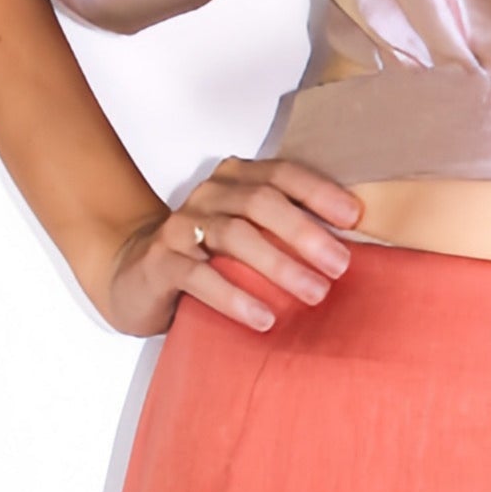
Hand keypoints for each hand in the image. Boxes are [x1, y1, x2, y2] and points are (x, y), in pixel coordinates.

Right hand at [91, 156, 362, 335]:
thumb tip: (352, 252)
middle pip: (261, 202)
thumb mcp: (248, 235)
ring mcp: (182, 227)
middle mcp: (209, 195)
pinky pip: (200, 277)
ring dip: (279, 265)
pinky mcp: (163, 262)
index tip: (354, 218)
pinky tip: (263, 318)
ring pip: (234, 235)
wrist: (136, 273)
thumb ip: (286, 231)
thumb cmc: (207, 256)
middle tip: (340, 266)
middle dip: (305, 233)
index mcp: (236, 179)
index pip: (282, 173)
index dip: (319, 192)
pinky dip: (235, 297)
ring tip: (314, 293)